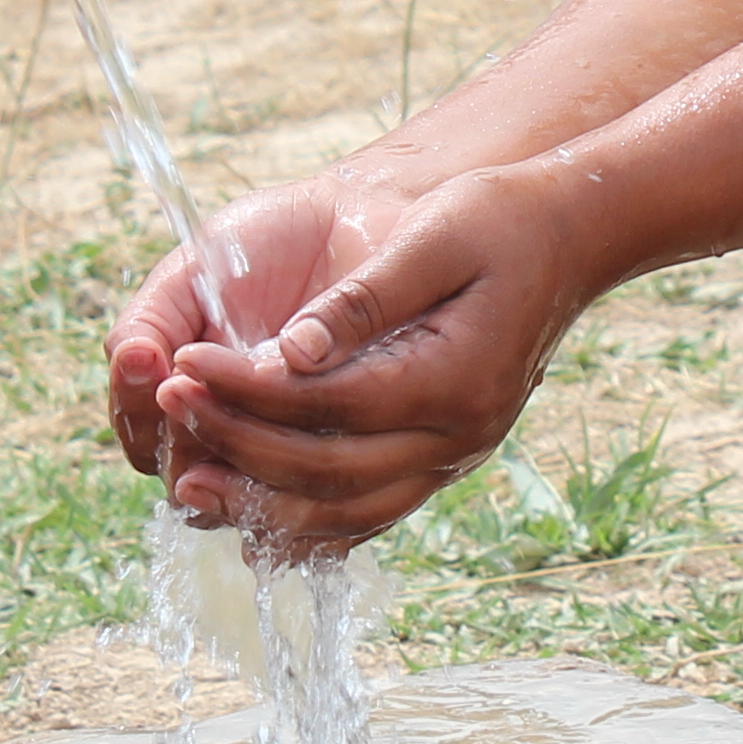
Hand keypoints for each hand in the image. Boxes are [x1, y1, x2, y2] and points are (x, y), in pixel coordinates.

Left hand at [148, 167, 606, 551]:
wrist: (572, 235)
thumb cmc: (499, 218)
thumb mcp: (434, 235)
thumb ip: (361, 299)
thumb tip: (286, 351)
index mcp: (452, 379)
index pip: (325, 404)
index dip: (245, 391)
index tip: (183, 362)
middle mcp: (458, 436)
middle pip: (326, 471)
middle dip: (237, 444)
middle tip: (169, 409)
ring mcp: (455, 457)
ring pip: (345, 515)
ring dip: (262, 506)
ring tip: (190, 481)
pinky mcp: (446, 459)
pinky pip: (369, 515)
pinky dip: (308, 525)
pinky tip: (254, 513)